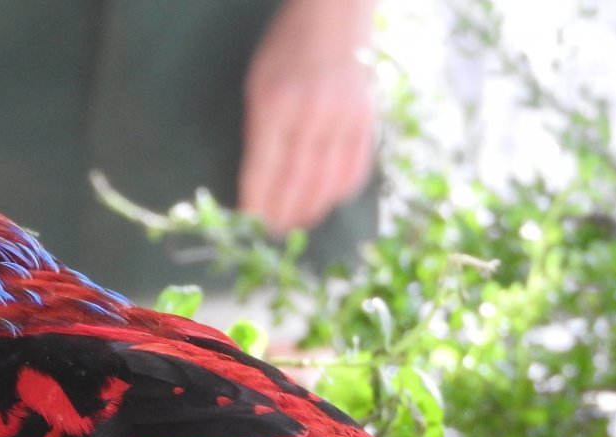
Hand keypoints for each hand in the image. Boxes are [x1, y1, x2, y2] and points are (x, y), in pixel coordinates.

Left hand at [239, 0, 375, 233]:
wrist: (335, 14)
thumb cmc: (286, 48)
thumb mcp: (257, 84)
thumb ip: (259, 132)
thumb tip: (259, 183)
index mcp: (276, 105)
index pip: (263, 170)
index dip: (256, 203)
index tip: (249, 224)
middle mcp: (312, 116)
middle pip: (295, 183)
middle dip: (282, 215)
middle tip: (272, 235)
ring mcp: (343, 119)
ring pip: (326, 182)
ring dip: (309, 211)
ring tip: (296, 227)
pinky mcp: (366, 120)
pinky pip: (354, 168)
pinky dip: (338, 193)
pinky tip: (326, 203)